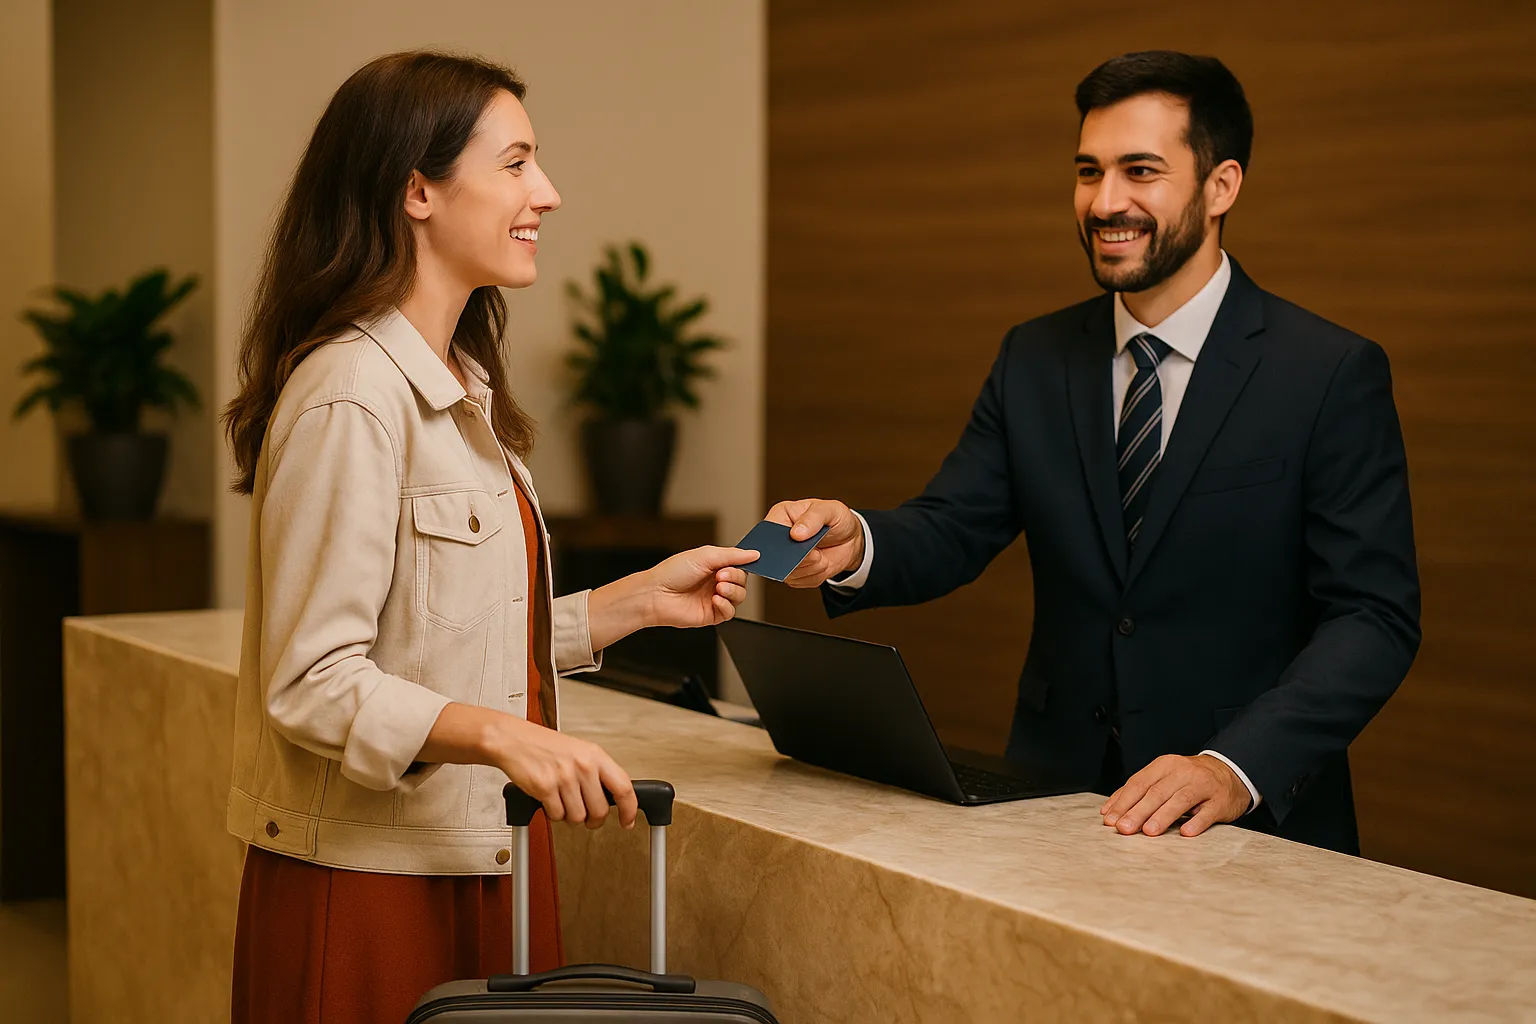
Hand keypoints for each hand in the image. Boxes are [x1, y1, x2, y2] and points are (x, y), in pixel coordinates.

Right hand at [490, 714, 637, 829]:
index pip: (624, 787)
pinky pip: (557, 816)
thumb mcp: (580, 752)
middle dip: (592, 820)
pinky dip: (553, 814)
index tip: (628, 821)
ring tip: (562, 801)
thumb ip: (597, 772)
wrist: (513, 739)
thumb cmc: (545, 746)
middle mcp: (583, 765)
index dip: (629, 809)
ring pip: (578, 817)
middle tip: (585, 815)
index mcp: (595, 755)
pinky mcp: (545, 787)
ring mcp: (564, 777)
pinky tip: (549, 800)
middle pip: (600, 811)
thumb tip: (614, 799)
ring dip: (569, 816)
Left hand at [588, 546, 756, 650]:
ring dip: (733, 591)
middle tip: (720, 575)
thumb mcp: (705, 555)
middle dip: (736, 577)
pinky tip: (715, 599)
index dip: (742, 565)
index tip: (741, 563)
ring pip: (740, 597)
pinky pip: (730, 612)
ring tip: (718, 587)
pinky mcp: (711, 615)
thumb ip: (732, 555)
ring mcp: (714, 599)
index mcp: (714, 566)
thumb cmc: (673, 573)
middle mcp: (716, 582)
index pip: (740, 566)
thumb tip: (754, 554)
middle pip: (742, 582)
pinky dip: (726, 605)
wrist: (656, 594)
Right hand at [763, 498, 865, 587]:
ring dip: (812, 567)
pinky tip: (822, 563)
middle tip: (816, 553)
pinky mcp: (794, 574)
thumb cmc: (836, 519)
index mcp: (780, 516)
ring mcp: (785, 558)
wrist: (850, 539)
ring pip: (789, 573)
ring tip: (822, 556)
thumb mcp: (830, 510)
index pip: (767, 532)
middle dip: (800, 559)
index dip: (777, 543)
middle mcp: (779, 539)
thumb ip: (813, 518)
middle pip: (776, 557)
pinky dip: (816, 575)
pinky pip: (801, 582)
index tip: (795, 546)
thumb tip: (796, 533)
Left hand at [1100, 753, 1251, 837]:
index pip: (1139, 783)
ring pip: (1180, 800)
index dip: (1123, 802)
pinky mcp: (1220, 801)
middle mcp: (1183, 772)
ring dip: (1163, 816)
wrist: (1229, 772)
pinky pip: (1208, 812)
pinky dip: (1197, 822)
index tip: (1110, 819)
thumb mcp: (1163, 777)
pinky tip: (1186, 832)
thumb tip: (1108, 811)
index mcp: (1164, 765)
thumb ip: (1137, 791)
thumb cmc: (1188, 779)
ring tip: (1148, 832)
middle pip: (1156, 792)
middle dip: (1137, 811)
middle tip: (1124, 828)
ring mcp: (1203, 786)